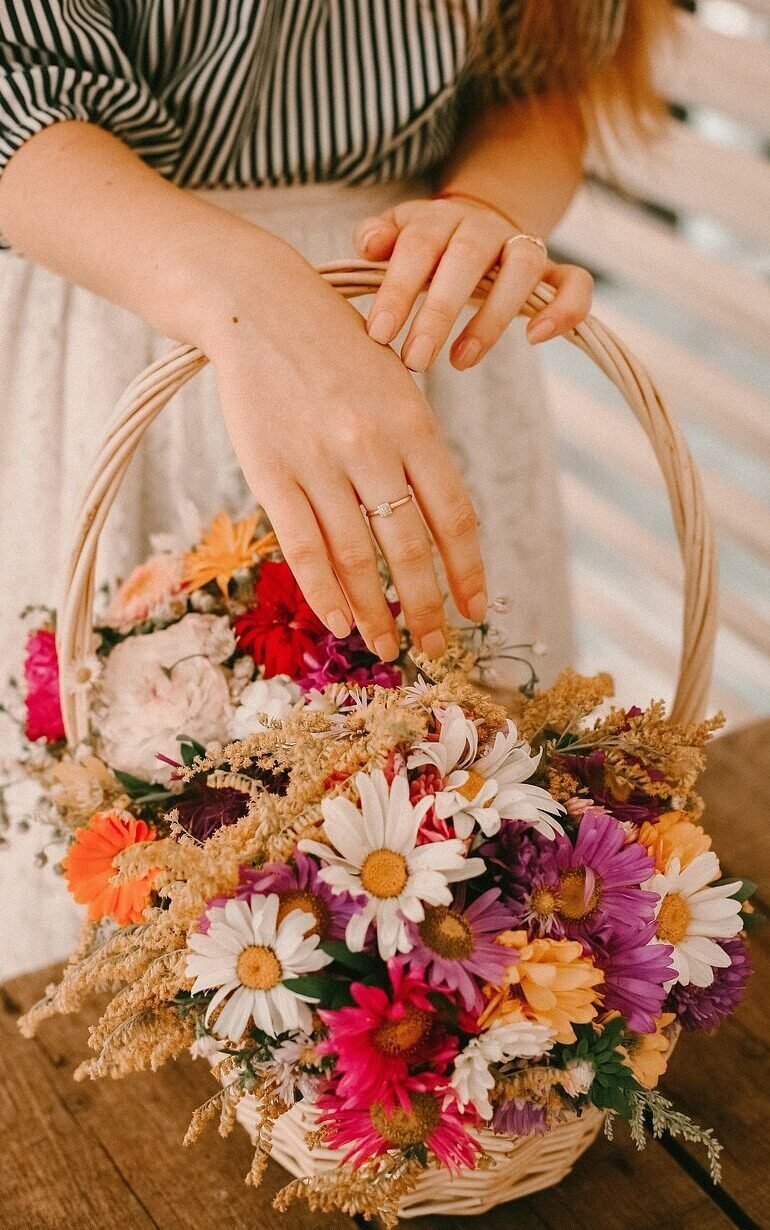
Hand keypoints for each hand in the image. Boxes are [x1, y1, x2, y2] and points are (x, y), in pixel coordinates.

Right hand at [202, 237, 486, 661]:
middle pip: (410, 547)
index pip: (454, 514)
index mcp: (413, 423)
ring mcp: (319, 461)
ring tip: (388, 648)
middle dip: (427, 607)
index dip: (468, 569)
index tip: (476, 608)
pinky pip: (303, 546)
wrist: (258, 305)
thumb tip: (436, 524)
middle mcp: (372, 446)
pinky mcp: (271, 472)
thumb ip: (415, 449)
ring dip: (377, 612)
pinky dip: (325, 591)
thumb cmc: (335, 347)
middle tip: (437, 648)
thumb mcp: (394, 383)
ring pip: (357, 557)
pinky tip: (341, 623)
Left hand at [354, 196, 592, 370]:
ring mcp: (522, 247)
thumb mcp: (396, 236)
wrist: (476, 226)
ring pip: (521, 269)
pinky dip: (565, 308)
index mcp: (439, 221)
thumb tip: (369, 245)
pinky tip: (535, 338)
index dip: (398, 289)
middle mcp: (483, 229)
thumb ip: (377, 237)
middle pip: (466, 259)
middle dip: (440, 312)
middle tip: (415, 360)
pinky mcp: (553, 272)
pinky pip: (575, 283)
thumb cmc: (426, 247)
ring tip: (460, 362)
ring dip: (492, 318)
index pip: (417, 247)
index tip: (379, 334)